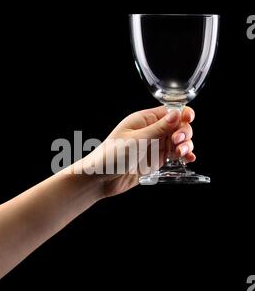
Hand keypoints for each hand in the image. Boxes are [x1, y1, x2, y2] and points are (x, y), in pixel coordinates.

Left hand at [76, 106, 194, 197]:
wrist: (100, 179)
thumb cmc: (111, 156)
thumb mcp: (136, 141)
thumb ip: (158, 129)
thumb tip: (177, 114)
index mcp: (144, 120)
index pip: (169, 112)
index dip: (182, 114)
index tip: (189, 119)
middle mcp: (151, 131)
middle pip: (178, 126)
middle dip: (184, 133)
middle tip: (178, 142)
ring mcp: (154, 145)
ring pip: (178, 141)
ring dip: (185, 145)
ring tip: (182, 154)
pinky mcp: (156, 160)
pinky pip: (174, 155)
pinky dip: (183, 156)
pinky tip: (188, 159)